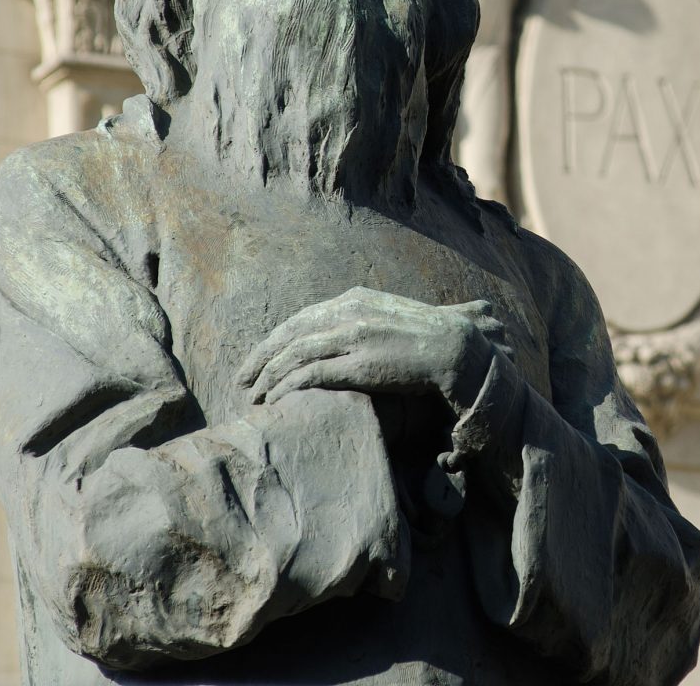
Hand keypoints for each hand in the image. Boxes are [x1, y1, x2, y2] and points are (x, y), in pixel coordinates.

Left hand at [235, 288, 508, 413]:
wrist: (459, 348)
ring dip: (268, 378)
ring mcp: (352, 336)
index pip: (302, 317)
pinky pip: (310, 375)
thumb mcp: (392, 320)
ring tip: (253, 399)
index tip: (258, 360)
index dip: (275, 340)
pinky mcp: (358, 363)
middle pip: (289, 333)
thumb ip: (367, 324)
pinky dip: (286, 388)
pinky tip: (275, 402)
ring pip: (294, 355)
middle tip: (240, 381)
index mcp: (356, 299)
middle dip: (260, 358)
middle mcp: (349, 312)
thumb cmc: (432, 340)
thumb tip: (351, 338)